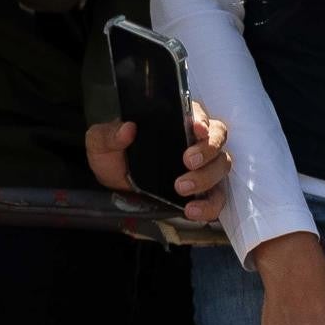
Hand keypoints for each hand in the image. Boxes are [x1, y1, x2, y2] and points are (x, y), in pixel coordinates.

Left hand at [84, 100, 232, 221]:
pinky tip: (192, 210)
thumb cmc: (115, 159)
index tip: (195, 128)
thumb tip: (127, 129)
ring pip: (222, 165)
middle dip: (207, 150)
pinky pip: (218, 198)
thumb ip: (108, 135)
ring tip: (182, 188)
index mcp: (176, 123)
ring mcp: (204, 167)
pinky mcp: (205, 191)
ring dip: (206, 177)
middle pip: (218, 138)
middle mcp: (196, 142)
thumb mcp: (101, 144)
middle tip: (187, 161)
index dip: (202, 120)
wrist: (116, 190)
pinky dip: (209, 205)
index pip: (199, 114)